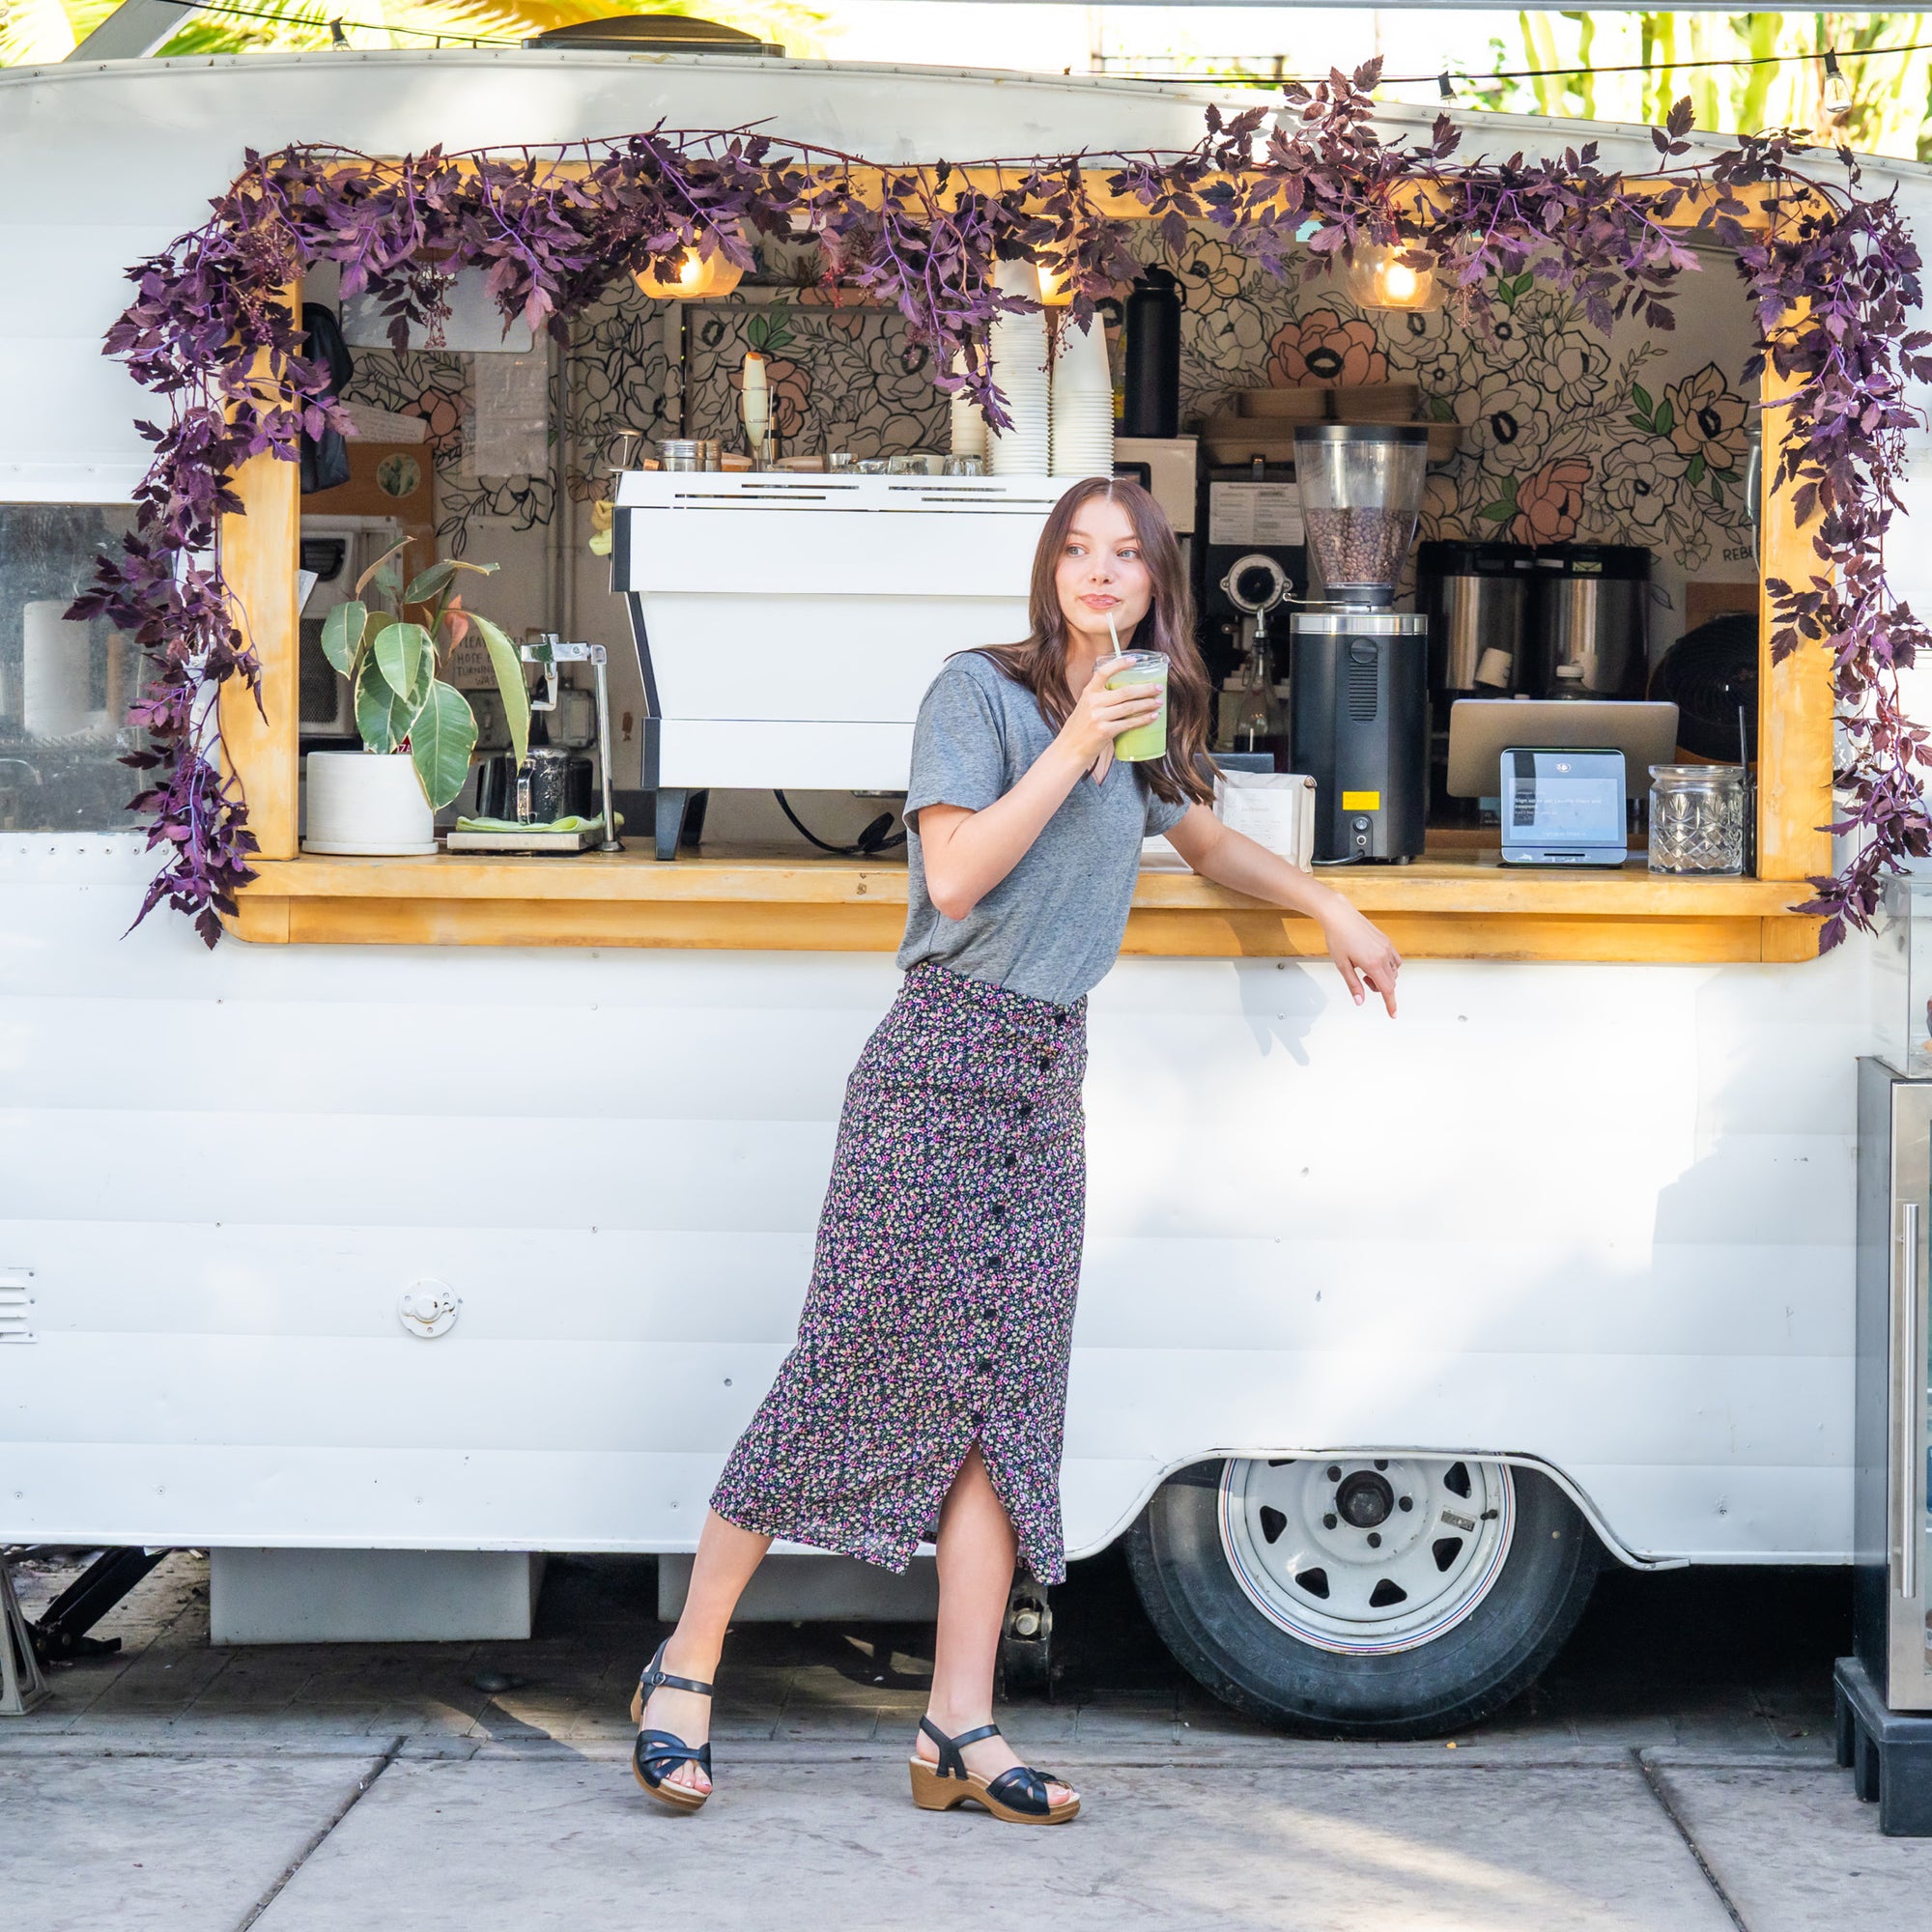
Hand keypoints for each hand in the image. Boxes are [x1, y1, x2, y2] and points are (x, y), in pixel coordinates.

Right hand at [1057, 656, 1164, 768]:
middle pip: (1125, 691)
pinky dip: (1143, 720)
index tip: (1134, 660)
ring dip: (1148, 704)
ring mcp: (1098, 717)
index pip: (1103, 672)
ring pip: (1130, 707)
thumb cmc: (1081, 728)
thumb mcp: (1085, 706)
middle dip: (1145, 689)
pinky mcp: (1104, 732)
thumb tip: (1128, 692)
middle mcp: (1093, 702)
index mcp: (1088, 692)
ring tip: (1159, 702)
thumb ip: (1101, 698)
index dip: (1119, 664)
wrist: (1069, 749)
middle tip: (1158, 688)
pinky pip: (1129, 723)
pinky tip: (1152, 717)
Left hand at [1320, 900, 1400, 1016]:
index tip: (1393, 1014)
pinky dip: (1388, 967)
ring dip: (1384, 978)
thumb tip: (1360, 1001)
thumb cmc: (1337, 938)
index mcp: (1373, 963)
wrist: (1339, 915)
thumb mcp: (1342, 965)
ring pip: (1394, 972)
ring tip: (1365, 971)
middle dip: (1379, 988)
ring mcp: (1387, 947)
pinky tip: (1375, 963)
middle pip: (1390, 982)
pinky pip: (1395, 960)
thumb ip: (1353, 984)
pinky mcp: (1386, 941)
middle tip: (1363, 982)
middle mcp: (1383, 955)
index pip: (1387, 989)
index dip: (1390, 1004)